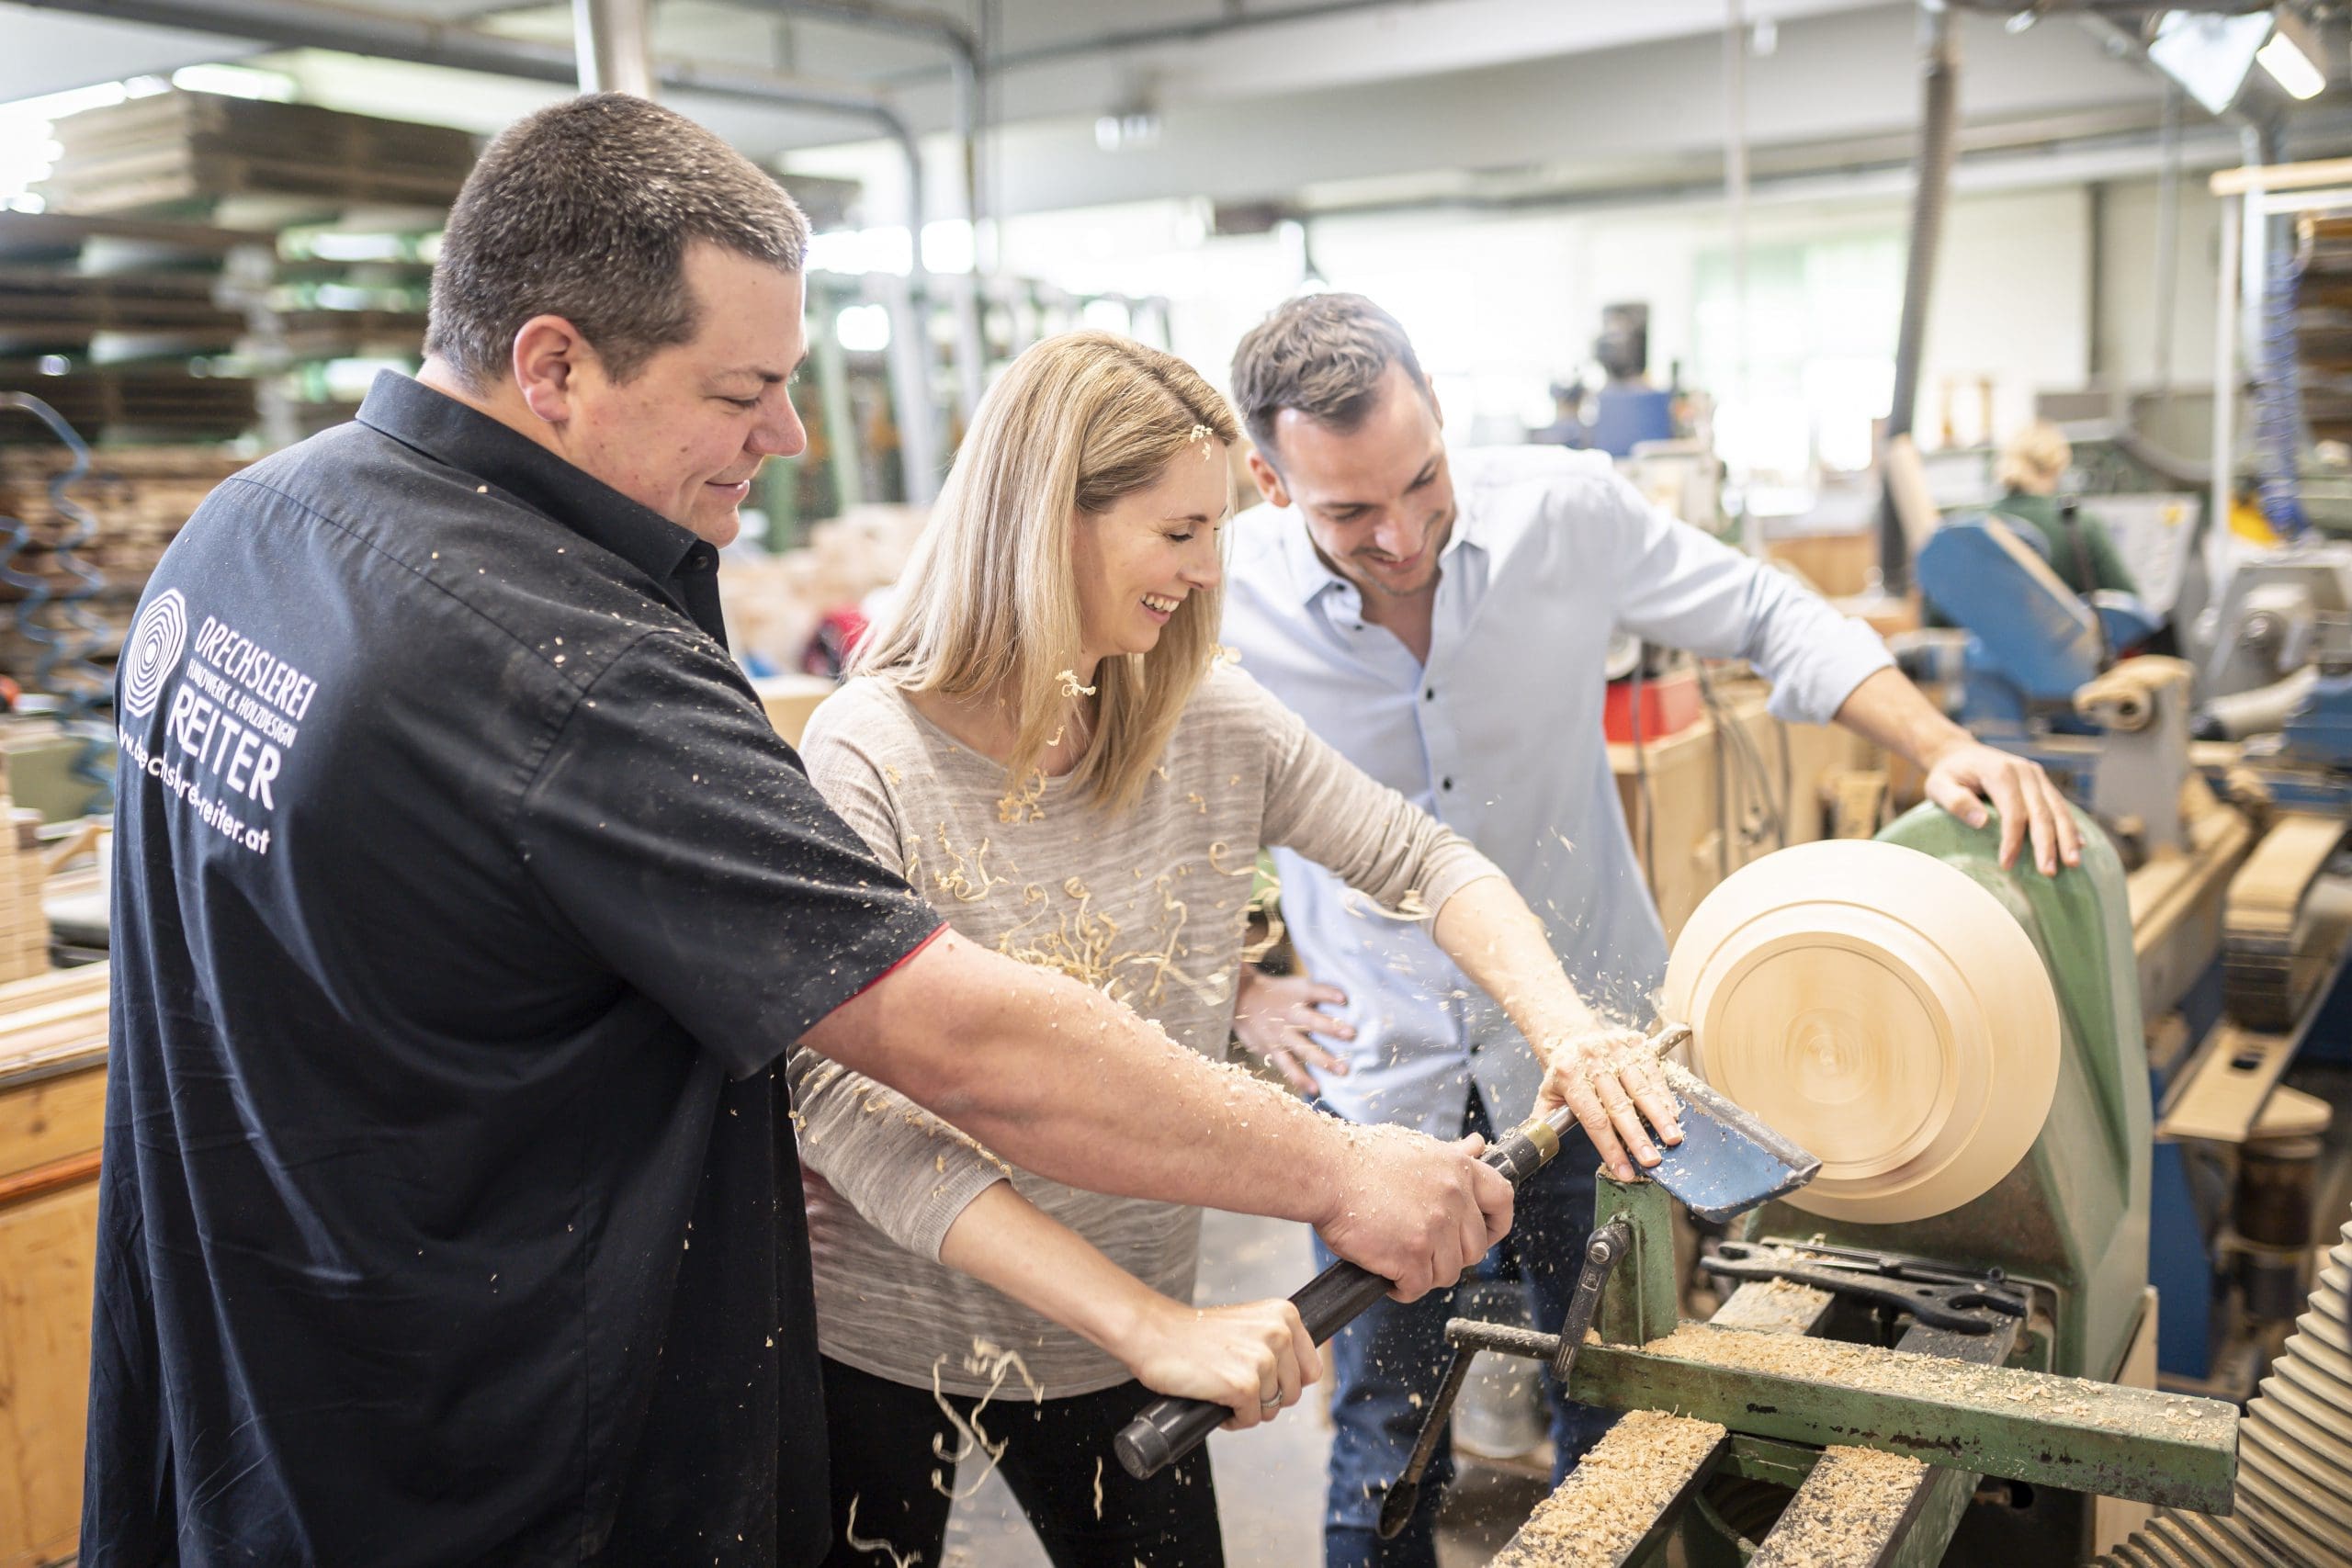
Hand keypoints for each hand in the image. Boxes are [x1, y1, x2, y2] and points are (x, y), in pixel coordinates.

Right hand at [1114, 1294, 1318, 1430]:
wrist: (1154, 1334)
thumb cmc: (1195, 1334)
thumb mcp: (1249, 1326)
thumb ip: (1278, 1343)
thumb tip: (1305, 1377)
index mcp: (1285, 1314)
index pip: (1311, 1370)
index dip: (1285, 1381)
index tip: (1259, 1376)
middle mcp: (1279, 1333)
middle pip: (1293, 1394)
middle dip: (1265, 1397)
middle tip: (1233, 1382)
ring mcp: (1262, 1360)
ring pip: (1272, 1409)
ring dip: (1247, 1408)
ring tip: (1221, 1387)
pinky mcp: (1244, 1385)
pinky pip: (1251, 1420)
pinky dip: (1232, 1419)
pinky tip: (1214, 1399)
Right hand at [1234, 968, 1352, 1093]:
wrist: (1241, 999)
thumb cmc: (1278, 993)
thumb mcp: (1295, 986)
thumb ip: (1318, 994)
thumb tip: (1347, 1000)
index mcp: (1296, 995)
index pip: (1314, 991)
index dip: (1328, 993)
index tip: (1343, 998)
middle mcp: (1288, 1014)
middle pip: (1311, 1021)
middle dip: (1331, 1028)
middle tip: (1352, 1035)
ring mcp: (1280, 1033)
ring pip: (1303, 1048)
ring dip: (1322, 1059)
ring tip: (1341, 1071)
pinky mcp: (1271, 1048)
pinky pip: (1287, 1065)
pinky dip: (1300, 1077)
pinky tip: (1314, 1089)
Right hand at [1315, 1124, 1512, 1302]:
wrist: (1326, 1170)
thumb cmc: (1361, 1157)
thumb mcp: (1416, 1147)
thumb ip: (1451, 1155)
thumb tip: (1477, 1146)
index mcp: (1458, 1169)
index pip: (1502, 1199)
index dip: (1496, 1224)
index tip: (1483, 1234)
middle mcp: (1454, 1198)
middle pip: (1474, 1248)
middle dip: (1450, 1256)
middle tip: (1421, 1251)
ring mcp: (1435, 1228)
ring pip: (1447, 1273)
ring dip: (1424, 1274)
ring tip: (1398, 1260)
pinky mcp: (1412, 1255)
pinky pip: (1417, 1288)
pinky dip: (1401, 1287)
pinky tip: (1385, 1272)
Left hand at [1534, 1027, 1683, 1183]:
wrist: (1572, 1033)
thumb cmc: (1564, 1071)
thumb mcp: (1547, 1093)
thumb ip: (1544, 1121)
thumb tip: (1540, 1145)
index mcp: (1568, 1074)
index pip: (1592, 1118)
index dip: (1609, 1147)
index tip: (1623, 1170)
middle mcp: (1592, 1059)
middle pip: (1619, 1105)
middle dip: (1637, 1137)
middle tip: (1651, 1160)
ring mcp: (1615, 1048)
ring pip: (1641, 1088)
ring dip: (1659, 1116)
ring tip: (1672, 1139)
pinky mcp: (1634, 1042)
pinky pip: (1653, 1071)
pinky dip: (1664, 1095)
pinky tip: (1673, 1114)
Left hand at [1920, 738, 2081, 874]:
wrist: (1959, 753)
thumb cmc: (1948, 774)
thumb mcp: (1938, 786)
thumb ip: (1956, 802)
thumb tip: (1982, 823)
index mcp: (2000, 772)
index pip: (2013, 811)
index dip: (2012, 839)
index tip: (2007, 864)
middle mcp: (2024, 771)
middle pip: (2041, 812)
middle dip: (2047, 844)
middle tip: (2049, 872)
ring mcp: (2036, 775)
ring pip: (2057, 809)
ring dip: (2067, 838)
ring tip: (2072, 863)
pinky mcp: (2042, 782)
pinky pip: (2059, 805)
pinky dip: (2070, 825)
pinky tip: (2079, 845)